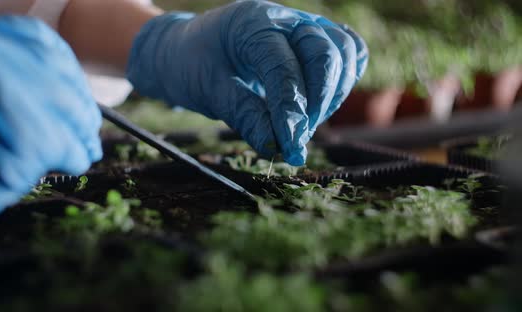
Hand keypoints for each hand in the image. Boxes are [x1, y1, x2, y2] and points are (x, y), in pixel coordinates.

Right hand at [0, 17, 101, 258]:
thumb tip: (61, 87)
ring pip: (73, 116)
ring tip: (83, 151)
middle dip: (82, 108)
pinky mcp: (26, 141)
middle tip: (89, 129)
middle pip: (62, 80)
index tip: (77, 89)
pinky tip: (68, 166)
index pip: (39, 41)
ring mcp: (8, 98)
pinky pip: (70, 149)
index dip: (67, 68)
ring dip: (81, 137)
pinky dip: (75, 160)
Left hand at [127, 0, 367, 164]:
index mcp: (252, 23)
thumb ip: (244, 116)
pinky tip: (320, 106)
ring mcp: (303, 25)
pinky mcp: (314, 40)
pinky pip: (348, 53)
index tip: (291, 147)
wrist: (187, 50)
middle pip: (326, 53)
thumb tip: (277, 148)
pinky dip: (342, 81)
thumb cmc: (193, 65)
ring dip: (333, 94)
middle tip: (297, 137)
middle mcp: (284, 18)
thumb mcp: (208, 91)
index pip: (283, 66)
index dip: (290, 110)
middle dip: (317, 102)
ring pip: (345, 52)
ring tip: (306, 124)